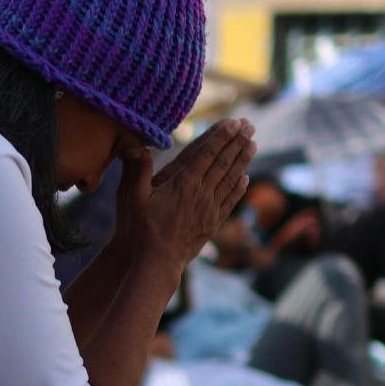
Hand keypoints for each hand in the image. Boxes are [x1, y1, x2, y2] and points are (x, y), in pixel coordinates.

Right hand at [119, 119, 256, 267]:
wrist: (155, 263)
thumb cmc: (140, 229)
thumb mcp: (131, 197)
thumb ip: (136, 169)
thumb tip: (133, 143)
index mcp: (183, 183)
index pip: (206, 154)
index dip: (221, 136)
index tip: (233, 122)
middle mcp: (200, 193)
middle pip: (223, 163)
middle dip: (237, 142)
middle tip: (249, 125)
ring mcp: (208, 209)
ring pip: (230, 179)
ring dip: (242, 160)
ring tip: (253, 144)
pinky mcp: (211, 223)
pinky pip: (229, 201)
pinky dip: (239, 188)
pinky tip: (246, 178)